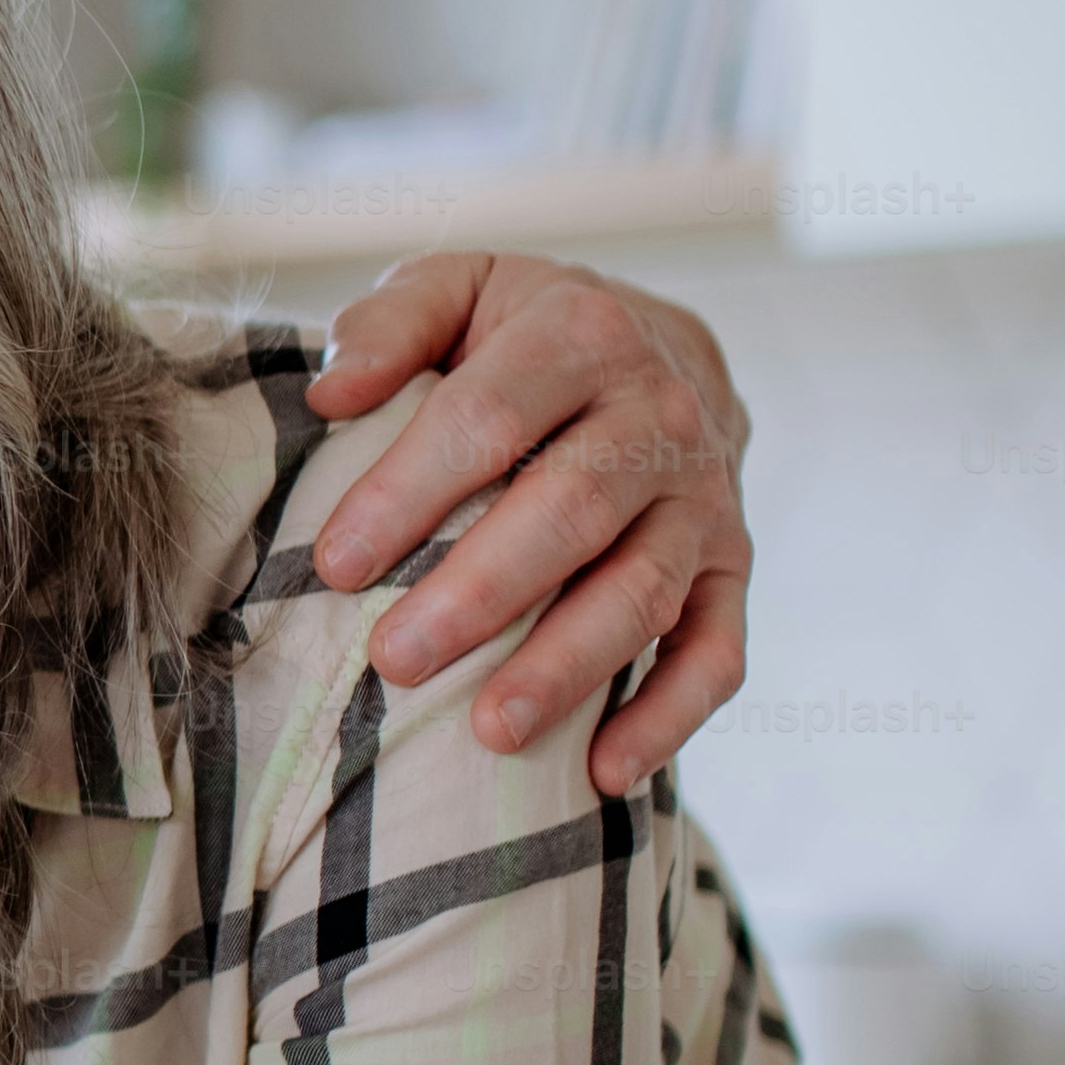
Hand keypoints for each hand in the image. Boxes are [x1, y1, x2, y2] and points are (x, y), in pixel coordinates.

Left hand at [301, 252, 750, 792]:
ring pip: (645, 591)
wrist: (661, 345)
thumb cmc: (521, 332)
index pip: (489, 417)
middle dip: (482, 593)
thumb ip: (390, 324)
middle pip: (571, 512)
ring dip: (569, 666)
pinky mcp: (733, 567)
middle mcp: (658, 417)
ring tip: (489, 731)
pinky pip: (718, 652)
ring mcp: (705, 500)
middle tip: (395, 659)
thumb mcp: (457, 290)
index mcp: (581, 334)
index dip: (410, 491)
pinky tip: (603, 775)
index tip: (335, 565)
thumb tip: (330, 390)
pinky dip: (670, 718)